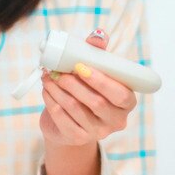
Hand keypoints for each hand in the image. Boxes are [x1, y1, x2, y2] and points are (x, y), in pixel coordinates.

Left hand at [39, 29, 137, 146]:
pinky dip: (51, 102)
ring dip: (58, 90)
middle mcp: (117, 120)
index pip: (120, 94)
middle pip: (96, 102)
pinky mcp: (78, 138)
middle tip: (58, 70)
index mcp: (127, 101)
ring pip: (76, 109)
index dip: (100, 80)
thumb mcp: (95, 68)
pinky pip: (62, 119)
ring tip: (48, 76)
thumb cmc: (88, 87)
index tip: (80, 66)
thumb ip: (98, 51)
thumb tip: (99, 35)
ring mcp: (98, 132)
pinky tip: (46, 90)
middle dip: (74, 84)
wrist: (71, 118)